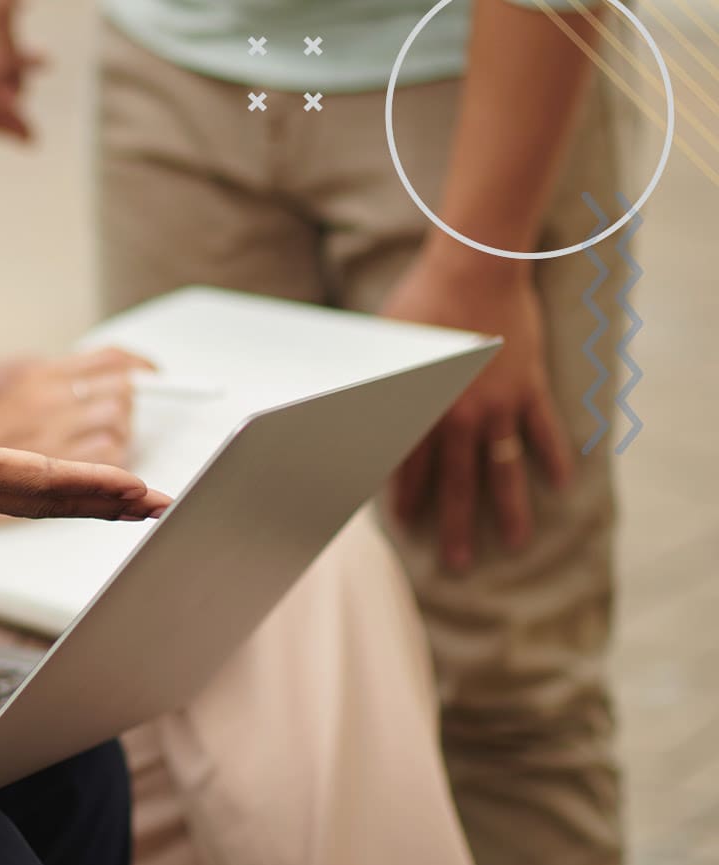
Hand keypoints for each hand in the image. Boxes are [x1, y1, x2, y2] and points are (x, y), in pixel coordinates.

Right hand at [0, 359, 170, 520]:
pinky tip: (48, 492)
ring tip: (121, 503)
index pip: (40, 480)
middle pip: (43, 502)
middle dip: (103, 504)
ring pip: (24, 503)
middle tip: (158, 506)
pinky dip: (39, 496)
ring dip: (76, 503)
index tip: (143, 491)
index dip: (95, 485)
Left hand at [382, 255, 572, 570]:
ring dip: (510, 509)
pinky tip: (561, 484)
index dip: (405, 497)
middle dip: (456, 526)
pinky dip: (554, 456)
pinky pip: (544, 431)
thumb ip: (368, 382)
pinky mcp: (529, 387)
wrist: (474, 268)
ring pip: (505, 471)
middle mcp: (459, 417)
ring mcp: (499, 406)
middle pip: (458, 484)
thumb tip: (332, 404)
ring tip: (515, 543)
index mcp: (418, 409)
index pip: (408, 467)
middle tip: (456, 564)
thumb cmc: (417, 301)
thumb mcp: (380, 346)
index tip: (405, 526)